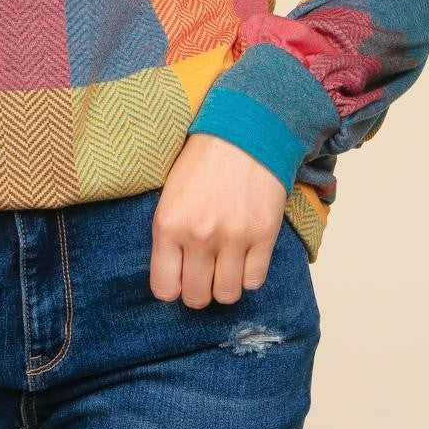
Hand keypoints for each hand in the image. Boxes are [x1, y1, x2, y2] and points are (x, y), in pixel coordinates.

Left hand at [150, 132, 287, 307]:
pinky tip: (244, 257)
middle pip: (197, 297)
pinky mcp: (263, 235)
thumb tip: (173, 276)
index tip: (178, 279)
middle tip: (203, 274)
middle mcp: (199, 236)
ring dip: (225, 285)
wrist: (244, 132)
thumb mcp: (170, 195)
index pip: (164, 288)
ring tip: (224, 266)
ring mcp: (234, 238)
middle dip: (199, 291)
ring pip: (228, 294)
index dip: (172, 288)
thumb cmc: (202, 161)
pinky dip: (249, 275)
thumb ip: (169, 235)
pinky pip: (255, 281)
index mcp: (168, 224)